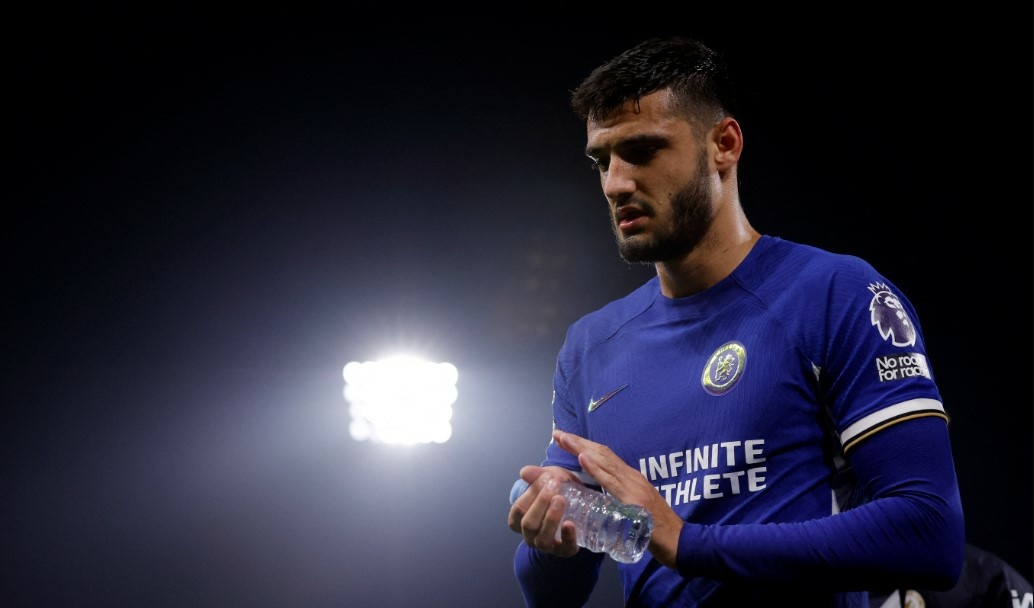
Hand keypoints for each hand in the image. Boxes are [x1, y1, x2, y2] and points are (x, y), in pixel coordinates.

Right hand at [507, 465, 581, 557]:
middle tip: (555, 485)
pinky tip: (570, 523)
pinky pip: (564, 548)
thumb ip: (537, 475)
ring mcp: (547, 546)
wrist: (579, 506)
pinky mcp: (565, 550)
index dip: (530, 494)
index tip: (546, 478)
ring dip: (551, 518)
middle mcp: (530, 536)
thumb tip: (525, 472)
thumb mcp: (548, 481)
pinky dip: (567, 536)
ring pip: (542, 538)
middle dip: (541, 503)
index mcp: (520, 520)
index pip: (518, 510)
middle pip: (528, 524)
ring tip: (561, 500)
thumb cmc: (557, 492)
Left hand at [552, 429, 683, 567]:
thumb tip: (604, 496)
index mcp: (631, 478)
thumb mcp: (636, 508)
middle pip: (602, 453)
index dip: (584, 446)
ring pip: (604, 461)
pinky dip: (596, 468)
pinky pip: (611, 481)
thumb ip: (621, 499)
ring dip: (581, 448)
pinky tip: (583, 458)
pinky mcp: (634, 499)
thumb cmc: (657, 529)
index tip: (565, 439)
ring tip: (563, 439)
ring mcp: (634, 486)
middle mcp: (632, 476)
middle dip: (578, 442)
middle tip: (557, 434)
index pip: (605, 456)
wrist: (680, 542)